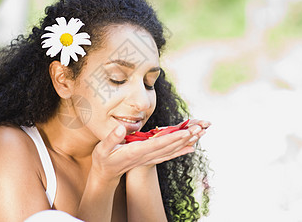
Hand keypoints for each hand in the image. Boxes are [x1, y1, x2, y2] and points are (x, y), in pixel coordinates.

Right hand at [90, 120, 209, 182]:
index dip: (172, 138)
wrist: (106, 173)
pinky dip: (181, 150)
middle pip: (169, 146)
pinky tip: (191, 147)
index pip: (157, 144)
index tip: (185, 132)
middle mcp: (145, 156)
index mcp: (135, 151)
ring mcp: (149, 158)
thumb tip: (121, 128)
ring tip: (199, 133)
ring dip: (186, 142)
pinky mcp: (151, 158)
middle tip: (199, 128)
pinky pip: (169, 154)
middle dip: (185, 137)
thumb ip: (112, 138)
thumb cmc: (103, 159)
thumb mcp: (102, 148)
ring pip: (171, 150)